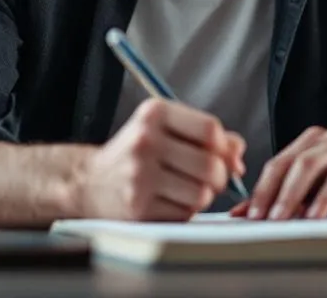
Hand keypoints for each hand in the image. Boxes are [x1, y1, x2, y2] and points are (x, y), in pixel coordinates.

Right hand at [79, 98, 244, 220]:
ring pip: (202, 193)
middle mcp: (145, 141)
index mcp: (155, 114)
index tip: (223, 155)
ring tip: (189, 190)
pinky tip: (170, 202)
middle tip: (211, 179)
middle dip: (220, 176)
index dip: (225, 146)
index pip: (210, 129)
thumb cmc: (136, 153)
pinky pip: (184, 213)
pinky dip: (186, 211)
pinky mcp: (138, 207)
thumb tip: (238, 154)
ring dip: (204, 196)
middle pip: (211, 164)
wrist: (88, 181)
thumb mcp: (164, 128)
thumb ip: (204, 134)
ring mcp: (139, 176)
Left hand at [232, 126, 326, 219]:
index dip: (261, 188)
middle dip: (275, 192)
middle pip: (297, 162)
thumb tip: (244, 213)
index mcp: (318, 142)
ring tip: (285, 218)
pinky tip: (320, 214)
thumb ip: (291, 198)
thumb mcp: (325, 193)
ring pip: (320, 164)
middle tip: (262, 218)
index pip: (281, 162)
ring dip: (298, 193)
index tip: (246, 215)